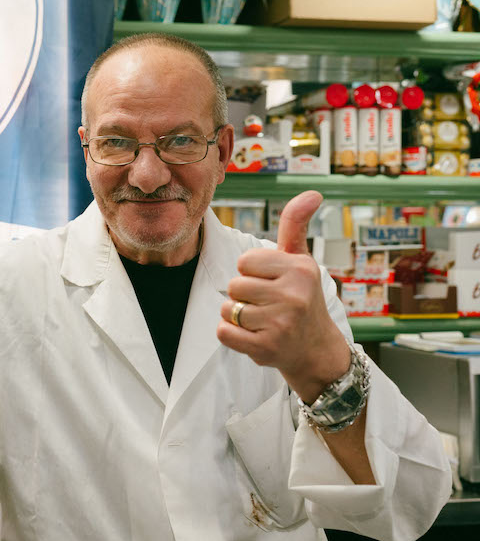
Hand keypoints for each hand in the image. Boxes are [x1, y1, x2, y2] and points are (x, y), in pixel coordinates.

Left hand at [217, 191, 349, 401]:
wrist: (315, 349)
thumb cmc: (301, 297)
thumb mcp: (300, 260)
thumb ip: (294, 224)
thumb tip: (312, 192)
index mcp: (300, 269)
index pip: (245, 261)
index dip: (251, 272)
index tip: (271, 282)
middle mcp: (294, 296)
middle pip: (234, 285)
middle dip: (243, 294)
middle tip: (267, 304)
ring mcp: (281, 324)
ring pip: (227, 309)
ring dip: (237, 315)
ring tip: (261, 320)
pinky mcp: (266, 348)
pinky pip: (224, 332)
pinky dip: (232, 335)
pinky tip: (254, 336)